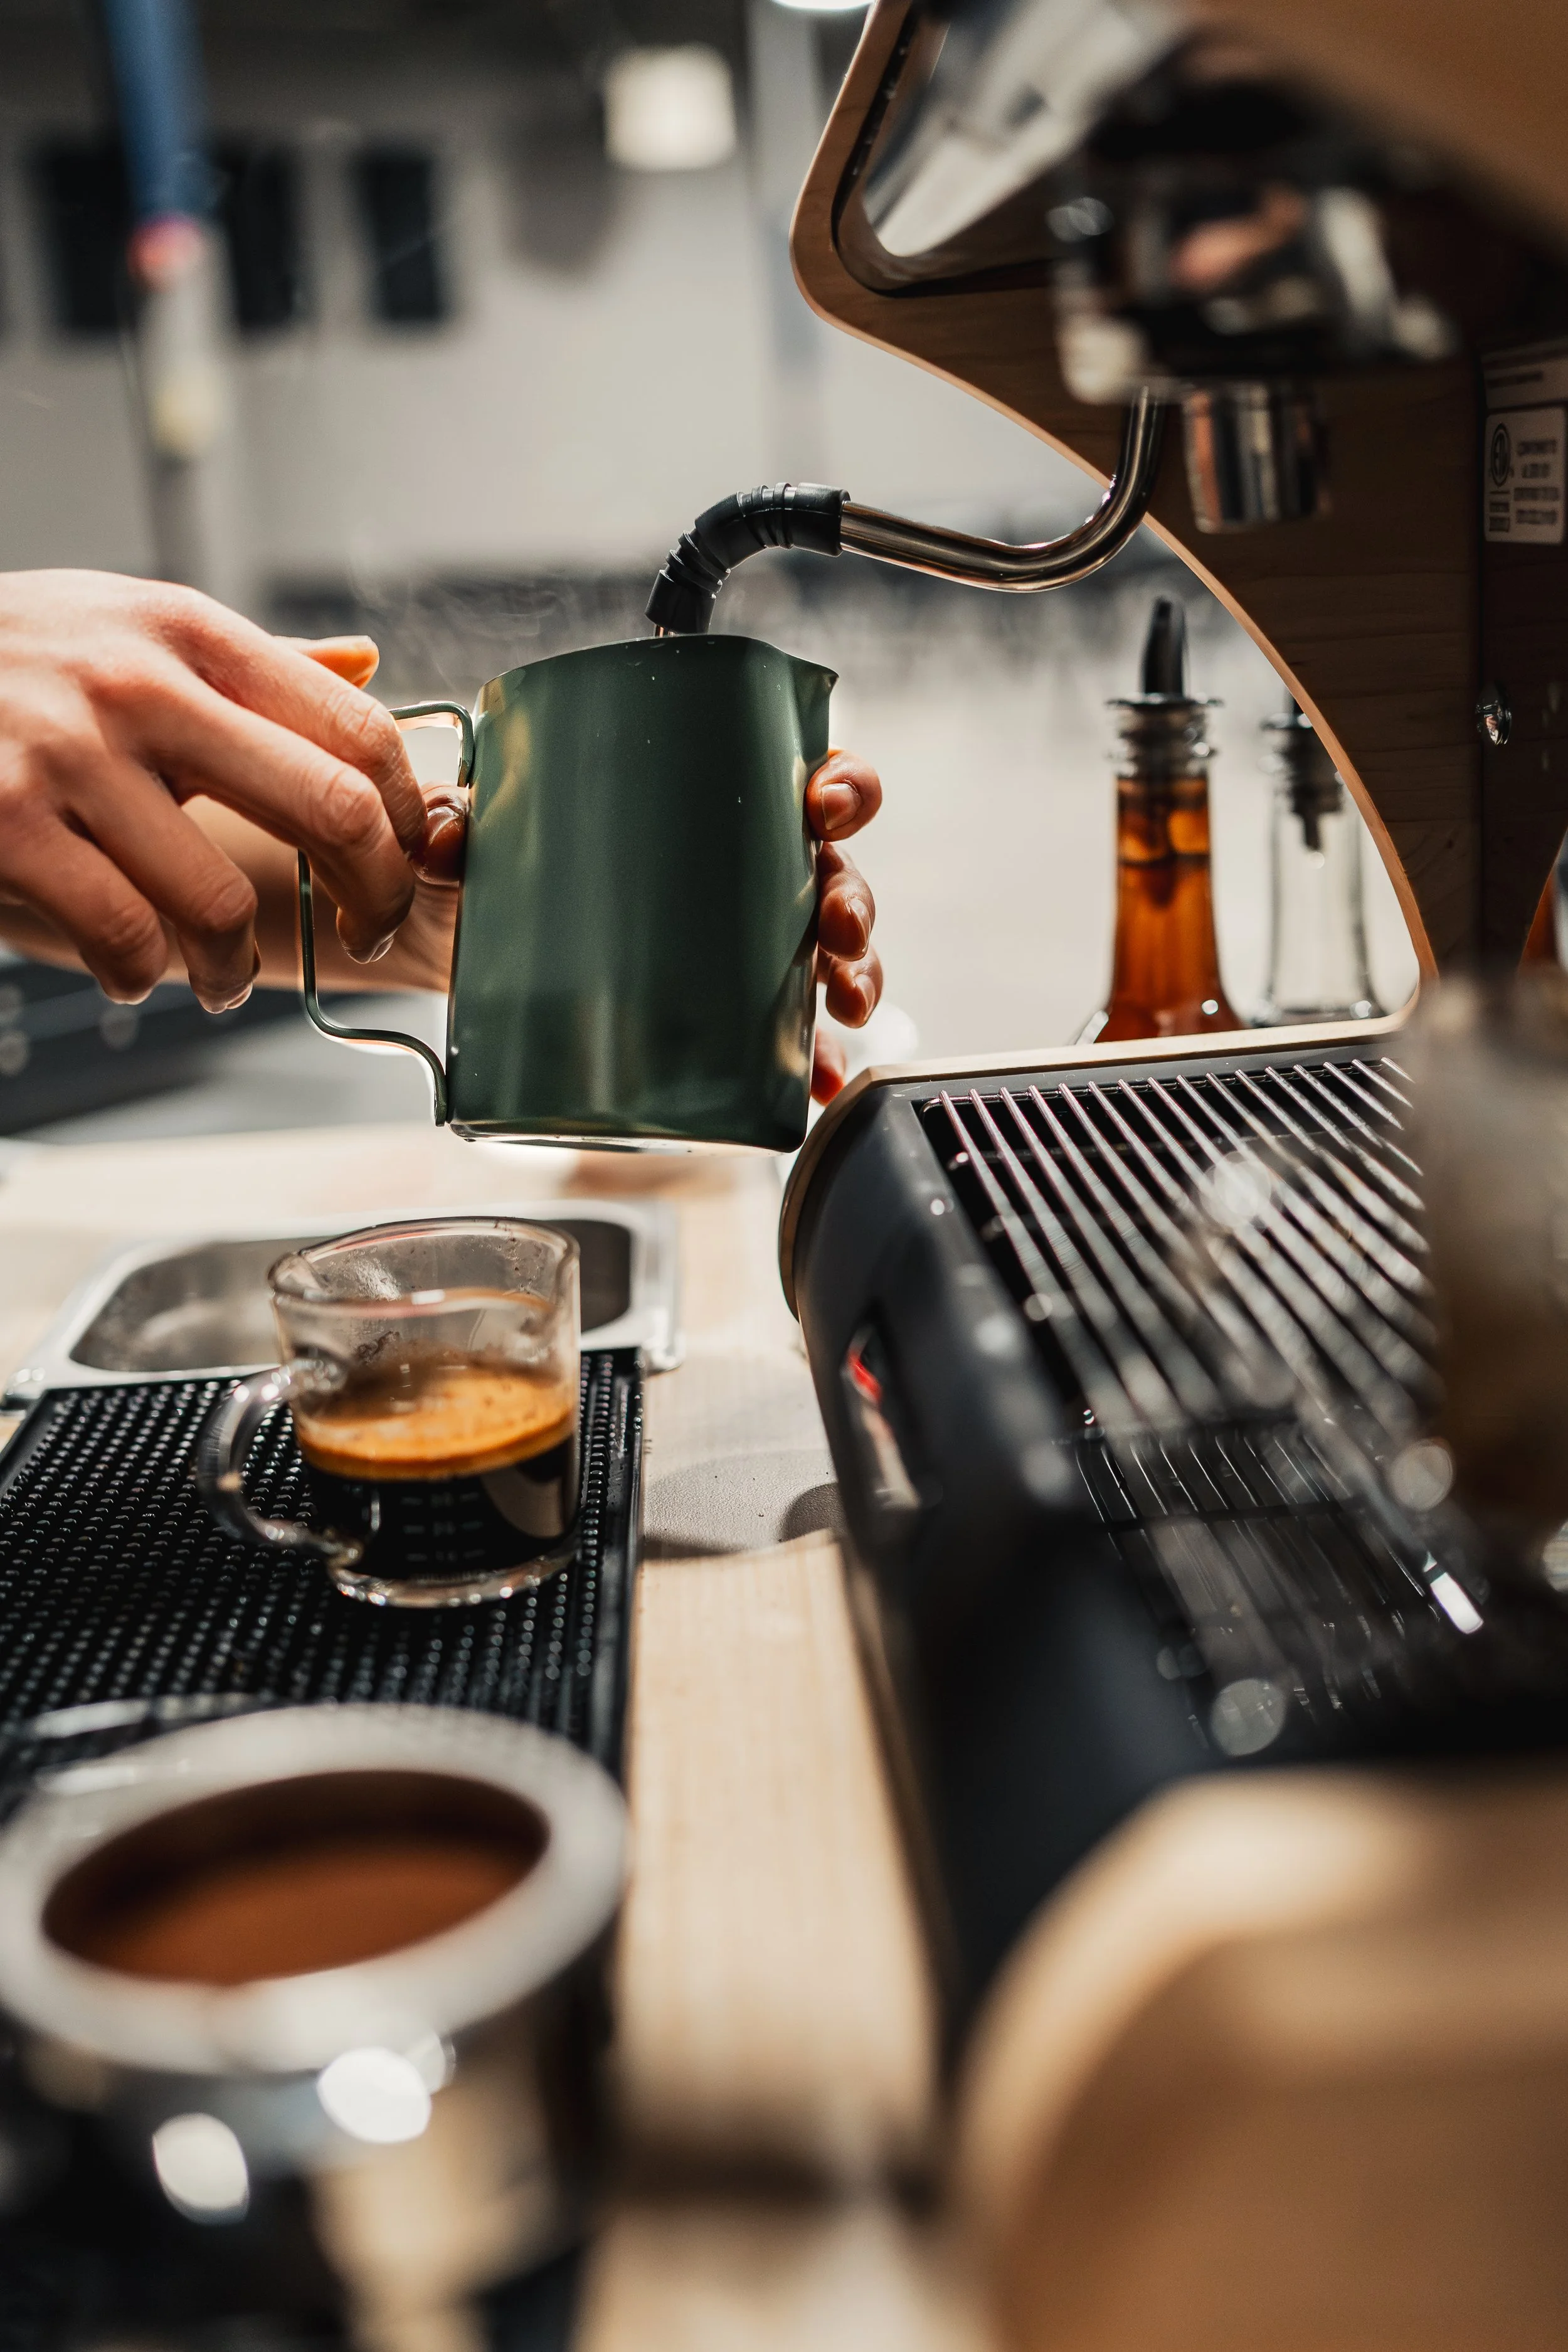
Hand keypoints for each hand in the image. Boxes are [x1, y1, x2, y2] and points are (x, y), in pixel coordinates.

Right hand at [0, 571, 426, 1009]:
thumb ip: (250, 660)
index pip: (356, 729)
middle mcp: (139, 684)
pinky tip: (131, 970)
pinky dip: (138, 975)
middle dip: (367, 895)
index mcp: (189, 632)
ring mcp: (68, 756)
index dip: (407, 817)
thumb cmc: (8, 658)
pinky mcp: (6, 826)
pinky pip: (121, 937)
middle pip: (328, 808)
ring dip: (233, 968)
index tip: (402, 865)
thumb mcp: (127, 626)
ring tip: (219, 978)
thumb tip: (366, 666)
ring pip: (218, 901)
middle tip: (360, 930)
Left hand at [240, 732, 886, 1102]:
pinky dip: (813, 1061)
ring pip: (827, 953)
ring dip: (852, 978)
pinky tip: (816, 1082)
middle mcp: (744, 869)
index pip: (799, 775)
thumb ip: (463, 823)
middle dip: (851, 896)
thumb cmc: (508, 861)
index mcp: (713, 800)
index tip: (826, 801)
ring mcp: (742, 944)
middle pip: (830, 870)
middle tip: (835, 921)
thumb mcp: (484, 831)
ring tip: (838, 1001)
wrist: (471, 938)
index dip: (838, 784)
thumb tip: (446, 839)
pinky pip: (790, 1037)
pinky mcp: (724, 1014)